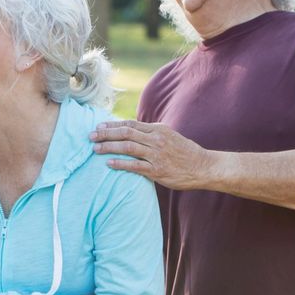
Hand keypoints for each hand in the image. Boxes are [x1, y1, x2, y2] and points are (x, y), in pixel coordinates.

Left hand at [90, 120, 217, 190]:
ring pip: (127, 147)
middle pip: (125, 133)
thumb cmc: (184, 152)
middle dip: (106, 134)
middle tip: (91, 136)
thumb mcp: (168, 136)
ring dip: (109, 147)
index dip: (112, 125)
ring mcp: (156, 155)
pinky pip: (135, 166)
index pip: (130, 124)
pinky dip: (120, 164)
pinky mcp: (157, 170)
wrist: (204, 167)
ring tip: (95, 149)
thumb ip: (150, 133)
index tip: (98, 126)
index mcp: (157, 129)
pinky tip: (109, 163)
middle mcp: (156, 140)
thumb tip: (130, 130)